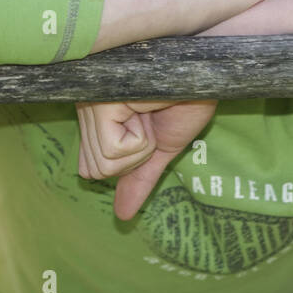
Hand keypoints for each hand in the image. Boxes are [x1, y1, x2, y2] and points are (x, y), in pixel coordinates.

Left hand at [77, 99, 217, 220]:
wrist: (206, 75)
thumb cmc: (186, 99)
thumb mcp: (160, 148)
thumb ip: (138, 178)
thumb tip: (122, 216)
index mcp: (96, 116)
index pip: (92, 169)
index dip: (128, 161)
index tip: (148, 126)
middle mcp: (86, 108)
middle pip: (97, 171)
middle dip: (133, 157)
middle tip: (150, 119)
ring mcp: (90, 105)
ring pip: (105, 164)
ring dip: (139, 146)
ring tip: (150, 111)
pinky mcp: (100, 104)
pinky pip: (114, 151)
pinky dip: (139, 141)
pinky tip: (146, 110)